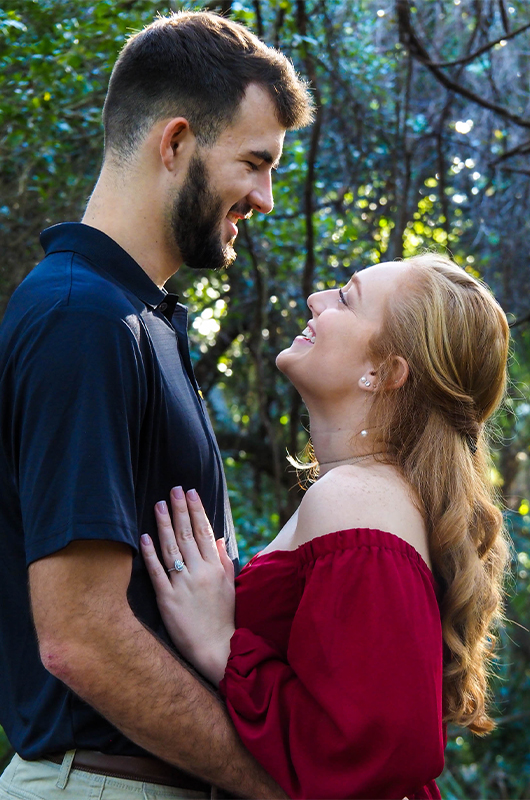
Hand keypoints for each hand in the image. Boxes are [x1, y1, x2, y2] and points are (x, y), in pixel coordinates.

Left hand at [141, 486, 234, 685]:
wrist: (216, 648)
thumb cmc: (223, 617)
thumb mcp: (229, 585)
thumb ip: (224, 560)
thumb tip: (220, 539)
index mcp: (216, 567)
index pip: (205, 532)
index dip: (197, 511)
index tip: (191, 493)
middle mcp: (200, 572)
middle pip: (188, 534)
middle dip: (180, 509)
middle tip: (174, 489)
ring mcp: (183, 584)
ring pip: (172, 548)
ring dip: (164, 524)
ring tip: (158, 505)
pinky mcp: (168, 599)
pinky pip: (158, 572)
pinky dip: (150, 553)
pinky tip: (144, 536)